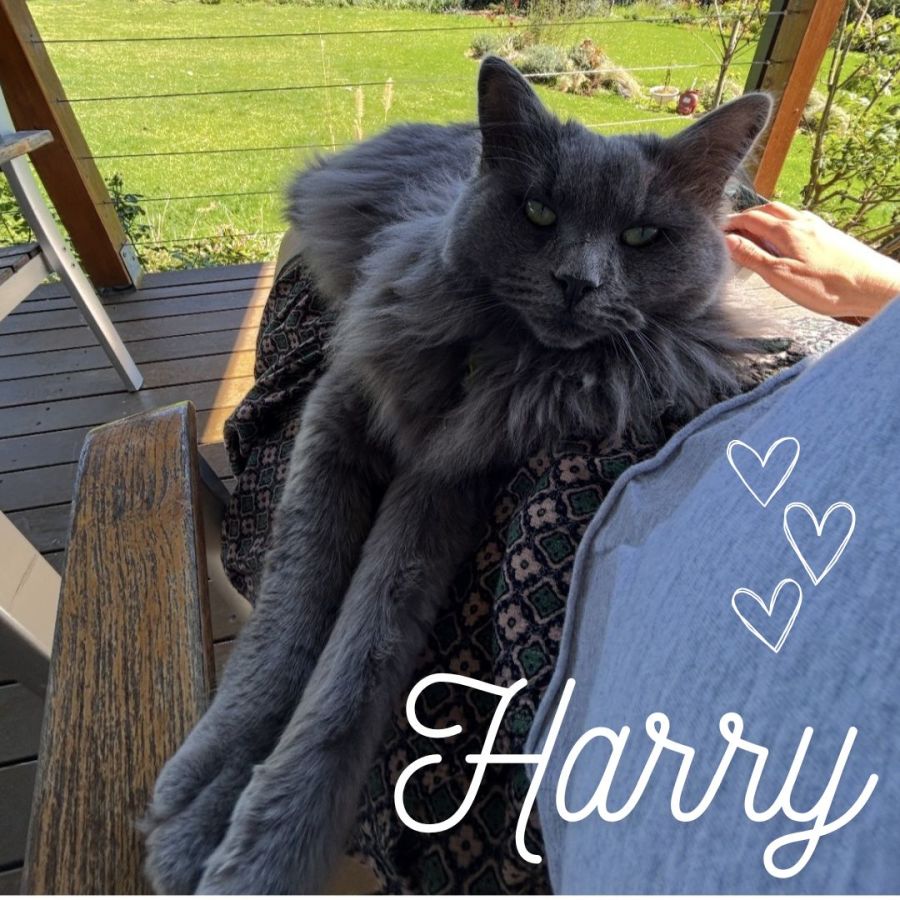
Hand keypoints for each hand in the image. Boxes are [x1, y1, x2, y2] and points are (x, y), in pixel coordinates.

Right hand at [724, 201, 899, 319]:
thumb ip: (752, 256)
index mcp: (786, 230)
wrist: (874, 287)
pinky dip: (782, 224)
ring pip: (784, 214)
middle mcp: (802, 222)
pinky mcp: (829, 235)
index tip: (714, 231)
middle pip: (767, 210)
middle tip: (729, 228)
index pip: (750, 219)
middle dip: (746, 216)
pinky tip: (782, 239)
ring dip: (764, 218)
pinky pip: (798, 222)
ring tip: (752, 232)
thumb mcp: (780, 276)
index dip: (729, 223)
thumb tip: (726, 241)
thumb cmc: (828, 286)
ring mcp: (817, 227)